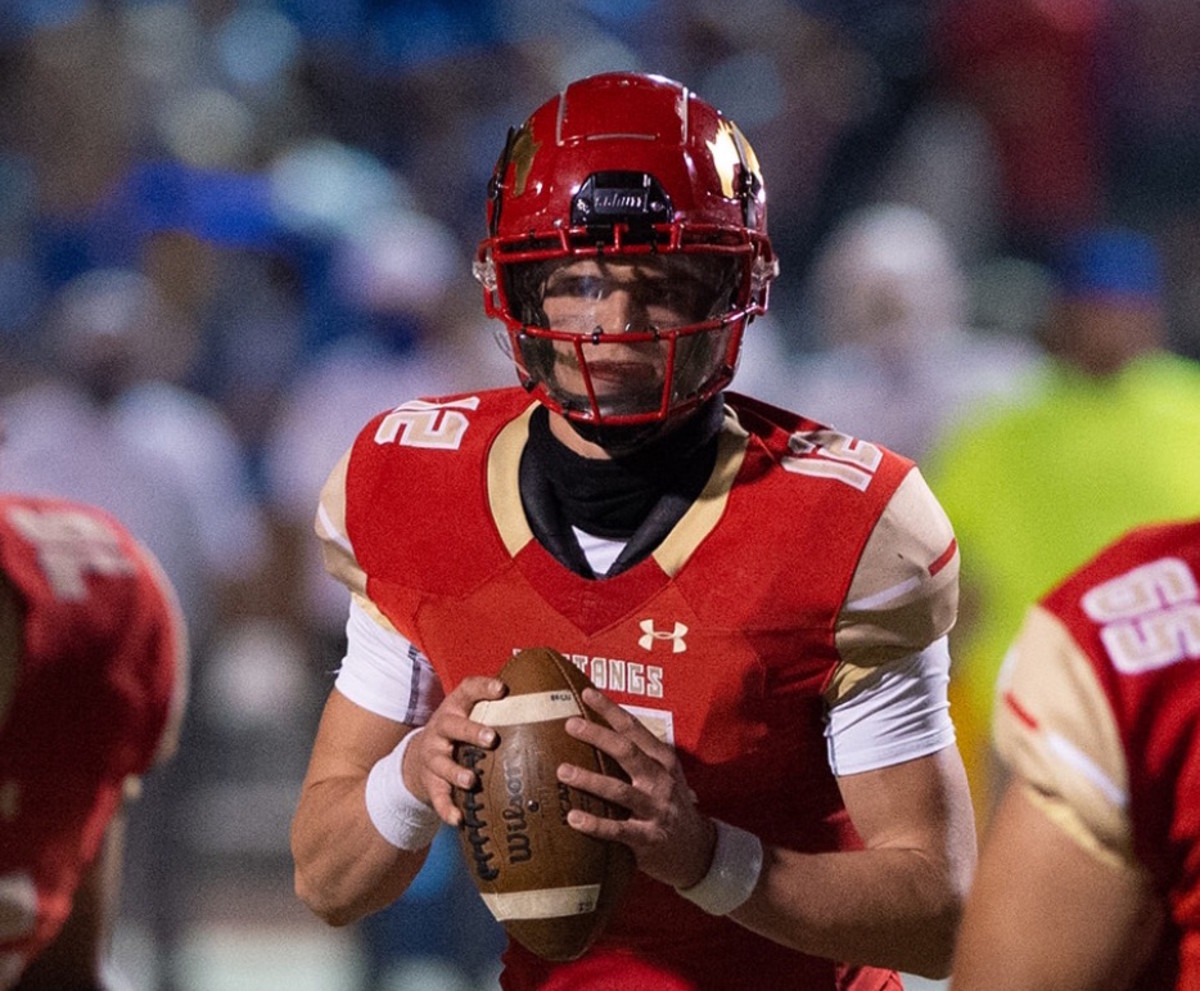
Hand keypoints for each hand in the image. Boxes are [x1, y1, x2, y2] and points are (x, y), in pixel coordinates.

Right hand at [402, 675, 505, 826]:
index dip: (482, 687)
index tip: (501, 688)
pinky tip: (458, 819)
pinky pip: (437, 796)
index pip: (467, 690)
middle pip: (452, 726)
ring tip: (471, 781)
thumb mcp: (470, 714)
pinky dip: (447, 808)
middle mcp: (441, 729)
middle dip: (470, 731)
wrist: (417, 758)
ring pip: (441, 763)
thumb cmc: (459, 733)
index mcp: (455, 708)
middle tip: (491, 738)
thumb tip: (553, 701)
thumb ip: (500, 709)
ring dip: (456, 772)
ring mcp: (432, 756)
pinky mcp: (429, 782)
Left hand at [557, 687, 716, 888]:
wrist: (698, 849)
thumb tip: (597, 731)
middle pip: (627, 751)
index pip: (634, 728)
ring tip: (563, 771)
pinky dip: (595, 824)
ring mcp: (656, 809)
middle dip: (597, 735)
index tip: (587, 693)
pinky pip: (618, 830)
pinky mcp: (649, 838)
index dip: (610, 709)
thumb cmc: (670, 805)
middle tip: (570, 724)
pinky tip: (573, 818)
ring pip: (619, 790)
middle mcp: (661, 780)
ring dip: (589, 779)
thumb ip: (638, 756)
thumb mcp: (663, 774)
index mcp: (663, 760)